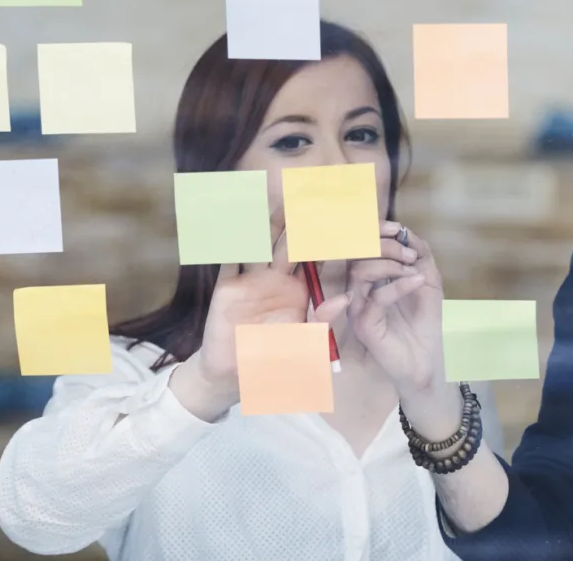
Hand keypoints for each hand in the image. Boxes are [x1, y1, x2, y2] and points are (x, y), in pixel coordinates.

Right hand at [172, 211, 349, 417]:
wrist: (238, 377)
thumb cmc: (275, 361)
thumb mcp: (305, 343)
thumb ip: (323, 320)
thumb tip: (346, 297)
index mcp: (298, 289)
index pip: (315, 256)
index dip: (325, 235)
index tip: (337, 214)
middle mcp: (276, 279)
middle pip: (289, 242)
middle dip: (299, 220)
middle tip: (310, 195)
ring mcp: (251, 280)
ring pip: (261, 244)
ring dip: (268, 224)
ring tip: (279, 202)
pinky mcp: (227, 288)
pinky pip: (229, 261)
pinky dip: (232, 242)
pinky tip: (236, 223)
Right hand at [346, 221, 447, 398]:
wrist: (426, 359)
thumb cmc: (423, 320)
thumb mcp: (427, 280)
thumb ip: (419, 254)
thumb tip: (406, 232)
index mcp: (369, 277)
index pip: (361, 247)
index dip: (375, 233)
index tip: (397, 228)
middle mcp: (358, 290)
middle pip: (357, 255)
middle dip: (385, 247)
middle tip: (410, 255)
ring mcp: (358, 307)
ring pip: (360, 273)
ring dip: (390, 264)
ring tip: (414, 271)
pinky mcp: (364, 325)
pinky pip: (375, 298)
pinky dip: (398, 285)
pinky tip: (416, 281)